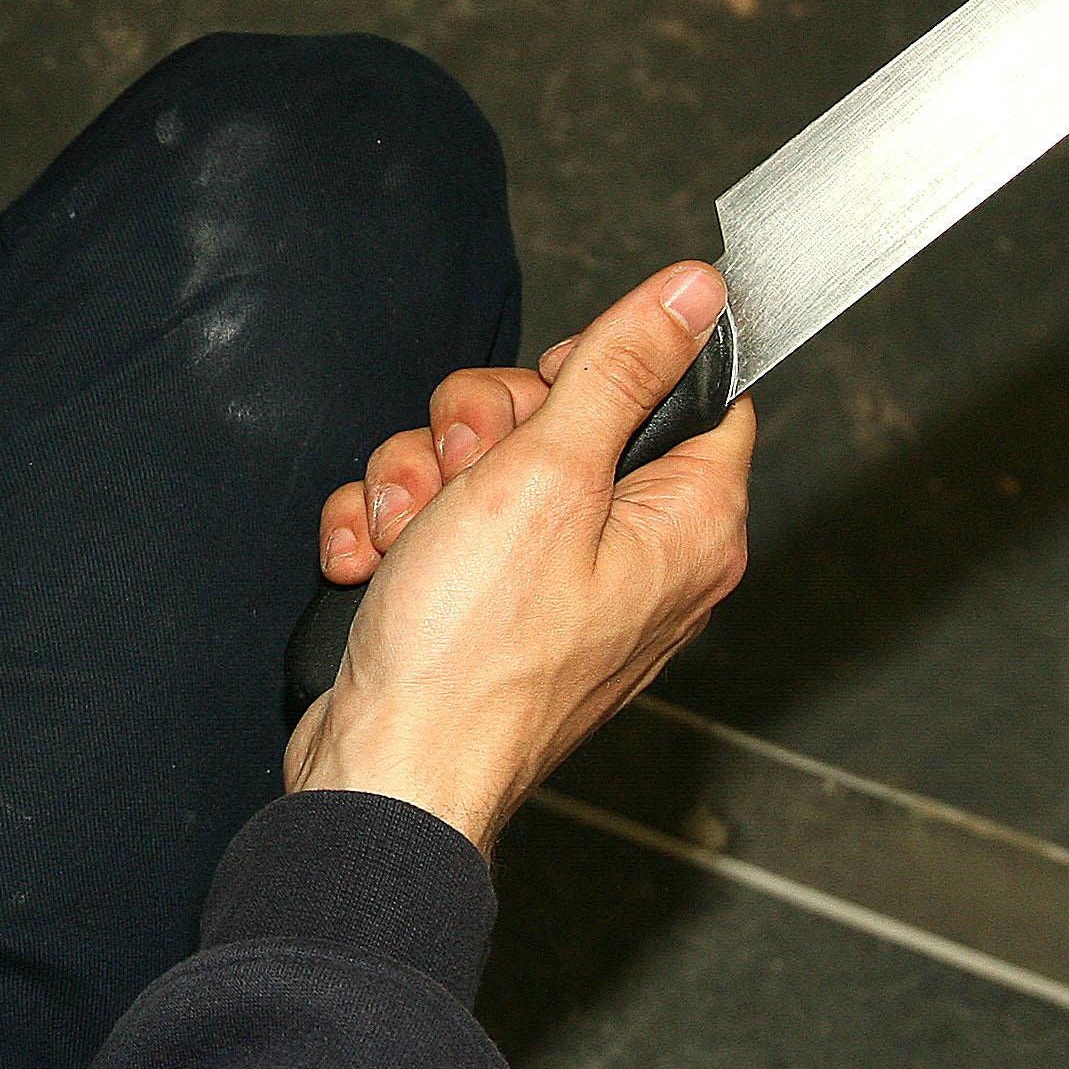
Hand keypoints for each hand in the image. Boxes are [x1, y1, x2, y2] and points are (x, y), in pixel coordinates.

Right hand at [285, 262, 754, 851]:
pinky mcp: (482, 604)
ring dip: (417, 481)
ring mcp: (552, 581)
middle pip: (566, 411)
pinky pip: (436, 519)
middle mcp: (633, 553)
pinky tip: (374, 567)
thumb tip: (694, 296)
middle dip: (481, 426)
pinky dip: (390, 532)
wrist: (384, 772)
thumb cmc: (471, 656)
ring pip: (481, 459)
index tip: (555, 388)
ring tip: (406, 538)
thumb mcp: (547, 475)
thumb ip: (621, 370)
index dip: (609, 365)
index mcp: (686, 523)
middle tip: (467, 474)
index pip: (691, 389)